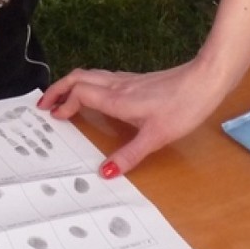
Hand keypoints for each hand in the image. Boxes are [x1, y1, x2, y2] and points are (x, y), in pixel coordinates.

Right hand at [37, 58, 227, 175]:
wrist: (205, 80)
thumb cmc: (182, 107)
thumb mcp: (156, 137)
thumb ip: (129, 155)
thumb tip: (105, 173)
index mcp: (116, 98)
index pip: (79, 93)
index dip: (63, 102)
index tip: (52, 115)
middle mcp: (117, 85)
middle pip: (78, 77)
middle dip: (58, 88)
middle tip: (45, 103)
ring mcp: (127, 80)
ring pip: (90, 75)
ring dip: (72, 84)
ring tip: (63, 99)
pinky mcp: (137, 80)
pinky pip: (102, 78)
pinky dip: (88, 84)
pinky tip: (95, 96)